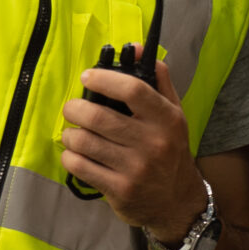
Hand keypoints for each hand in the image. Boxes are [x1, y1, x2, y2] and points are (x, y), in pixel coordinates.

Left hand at [61, 55, 207, 243]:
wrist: (177, 203)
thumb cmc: (170, 150)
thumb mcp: (173, 114)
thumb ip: (157, 79)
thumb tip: (138, 47)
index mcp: (167, 119)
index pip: (133, 90)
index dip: (104, 79)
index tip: (87, 77)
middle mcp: (153, 143)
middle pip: (99, 117)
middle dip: (75, 109)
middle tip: (72, 109)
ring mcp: (136, 169)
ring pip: (85, 142)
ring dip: (71, 134)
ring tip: (73, 133)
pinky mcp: (120, 190)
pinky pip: (81, 167)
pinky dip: (70, 157)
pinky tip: (76, 154)